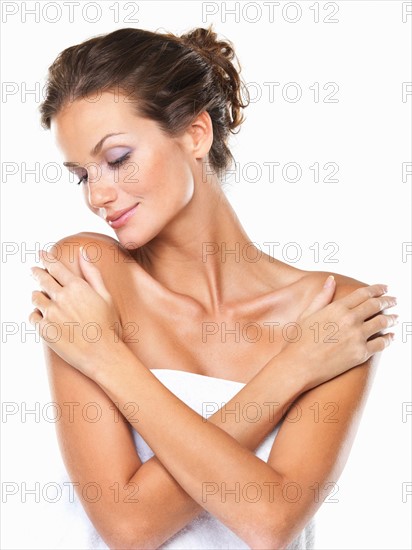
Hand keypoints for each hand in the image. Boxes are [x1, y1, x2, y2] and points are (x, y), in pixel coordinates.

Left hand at [29, 247, 123, 378]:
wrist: (102, 354)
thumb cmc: (108, 326)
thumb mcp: (105, 296)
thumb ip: (92, 273)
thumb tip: (83, 253)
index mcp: (77, 287)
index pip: (55, 267)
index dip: (47, 258)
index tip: (41, 254)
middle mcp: (61, 298)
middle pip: (42, 279)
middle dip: (37, 272)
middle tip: (35, 270)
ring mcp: (51, 314)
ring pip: (36, 297)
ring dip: (39, 295)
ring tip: (44, 298)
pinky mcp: (44, 330)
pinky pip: (33, 316)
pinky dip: (37, 314)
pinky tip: (44, 316)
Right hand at [281, 276, 397, 390]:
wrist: (298, 366)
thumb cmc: (299, 341)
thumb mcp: (308, 314)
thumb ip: (322, 296)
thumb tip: (331, 280)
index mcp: (337, 308)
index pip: (363, 293)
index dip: (377, 289)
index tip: (384, 288)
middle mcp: (350, 320)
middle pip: (376, 305)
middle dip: (388, 300)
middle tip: (394, 300)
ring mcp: (357, 337)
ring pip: (382, 322)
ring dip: (391, 318)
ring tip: (395, 317)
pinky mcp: (361, 353)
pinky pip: (381, 343)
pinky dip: (388, 338)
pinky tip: (390, 336)